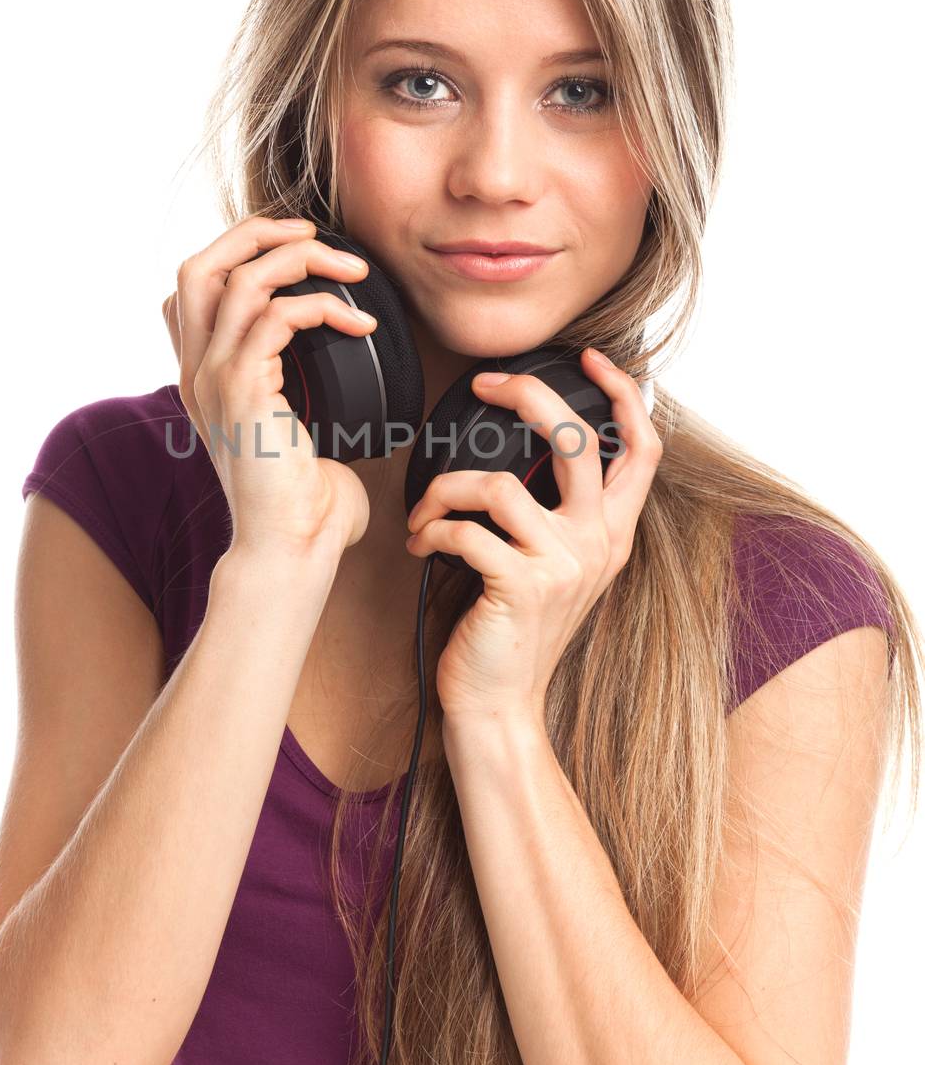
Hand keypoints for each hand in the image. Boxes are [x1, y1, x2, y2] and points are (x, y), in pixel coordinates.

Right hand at [162, 215, 376, 559]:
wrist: (290, 550)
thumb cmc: (303, 502)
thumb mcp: (296, 430)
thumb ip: (302, 390)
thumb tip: (349, 364)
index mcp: (205, 377)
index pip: (192, 286)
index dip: (236, 251)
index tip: (293, 251)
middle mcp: (198, 372)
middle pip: (199, 264)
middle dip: (256, 233)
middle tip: (312, 234)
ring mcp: (215, 380)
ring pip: (240, 277)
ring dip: (304, 260)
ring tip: (354, 272)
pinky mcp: (243, 391)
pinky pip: (275, 316)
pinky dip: (323, 307)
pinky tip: (360, 325)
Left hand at [404, 349, 662, 730]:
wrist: (499, 705)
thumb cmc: (512, 630)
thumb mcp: (554, 566)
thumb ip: (557, 513)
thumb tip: (526, 447)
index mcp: (612, 533)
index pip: (642, 449)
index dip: (623, 394)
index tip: (590, 358)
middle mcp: (597, 544)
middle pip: (576, 438)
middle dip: (528, 394)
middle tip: (486, 384)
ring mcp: (562, 565)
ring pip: (499, 484)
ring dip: (445, 489)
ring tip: (423, 511)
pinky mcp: (520, 586)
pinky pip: (466, 530)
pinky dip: (432, 530)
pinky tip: (422, 544)